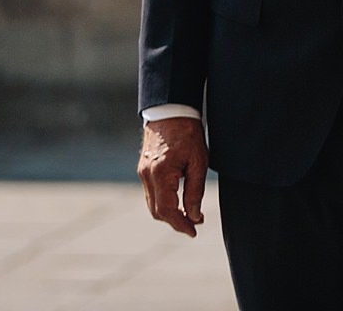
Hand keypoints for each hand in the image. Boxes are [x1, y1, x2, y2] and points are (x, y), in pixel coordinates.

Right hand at [137, 116, 207, 236]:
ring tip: (188, 216)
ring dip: (169, 213)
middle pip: (157, 211)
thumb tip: (194, 216)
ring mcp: (143, 173)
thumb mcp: (199, 161)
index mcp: (161, 174)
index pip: (167, 210)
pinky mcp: (144, 169)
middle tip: (194, 225)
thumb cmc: (188, 133)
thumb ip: (195, 191)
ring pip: (152, 204)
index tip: (194, 231)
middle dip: (174, 222)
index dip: (180, 224)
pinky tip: (178, 202)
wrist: (170, 111)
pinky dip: (163, 202)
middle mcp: (147, 176)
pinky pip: (151, 193)